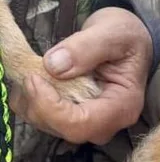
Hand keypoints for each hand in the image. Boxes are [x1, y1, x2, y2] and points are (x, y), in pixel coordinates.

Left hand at [9, 7, 152, 144]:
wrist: (126, 39)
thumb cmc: (125, 35)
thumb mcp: (112, 32)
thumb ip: (86, 47)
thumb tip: (54, 66)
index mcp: (123, 106)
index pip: (81, 125)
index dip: (51, 107)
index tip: (34, 77)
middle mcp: (108, 122)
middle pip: (64, 129)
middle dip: (39, 104)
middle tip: (31, 71)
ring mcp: (91, 122)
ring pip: (50, 126)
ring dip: (32, 101)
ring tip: (34, 70)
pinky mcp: (75, 117)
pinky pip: (44, 119)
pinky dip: (31, 101)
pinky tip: (36, 79)